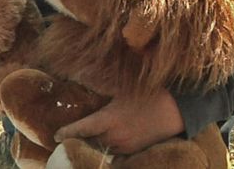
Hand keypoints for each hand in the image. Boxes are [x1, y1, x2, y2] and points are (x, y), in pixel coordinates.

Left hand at [54, 88, 183, 154]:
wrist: (177, 110)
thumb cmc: (150, 93)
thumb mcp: (123, 89)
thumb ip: (104, 90)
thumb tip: (86, 79)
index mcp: (109, 119)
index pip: (81, 129)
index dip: (67, 133)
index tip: (56, 135)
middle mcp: (114, 136)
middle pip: (89, 143)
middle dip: (79, 141)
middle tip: (68, 138)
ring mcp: (125, 146)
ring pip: (102, 149)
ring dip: (94, 145)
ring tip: (86, 140)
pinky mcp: (135, 150)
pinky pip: (116, 153)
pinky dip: (108, 149)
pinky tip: (106, 143)